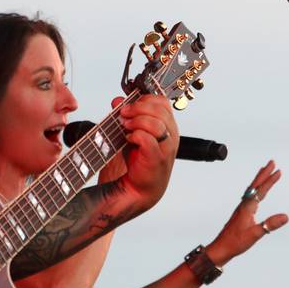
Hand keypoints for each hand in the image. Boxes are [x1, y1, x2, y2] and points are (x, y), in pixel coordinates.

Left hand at [115, 94, 178, 210]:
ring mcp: (166, 147)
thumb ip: (126, 115)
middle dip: (137, 108)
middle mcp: (171, 134)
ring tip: (125, 126)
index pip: (162, 102)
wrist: (138, 187)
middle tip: (123, 114)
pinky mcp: (157, 158)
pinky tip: (128, 139)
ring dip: (137, 121)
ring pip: (156, 123)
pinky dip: (136, 135)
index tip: (127, 106)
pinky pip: (148, 139)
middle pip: (160, 109)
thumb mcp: (131, 132)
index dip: (144, 100)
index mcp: (168, 125)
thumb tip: (117, 100)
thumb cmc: (138, 160)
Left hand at [206, 160, 288, 265]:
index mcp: (247, 208)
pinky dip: (256, 189)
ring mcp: (242, 208)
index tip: (278, 171)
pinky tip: (257, 191)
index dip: (270, 180)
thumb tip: (285, 216)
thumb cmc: (236, 242)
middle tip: (272, 162)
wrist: (222, 247)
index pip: (261, 190)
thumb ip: (270, 225)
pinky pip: (250, 196)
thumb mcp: (255, 234)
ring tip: (265, 171)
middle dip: (264, 173)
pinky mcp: (241, 213)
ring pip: (252, 189)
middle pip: (255, 185)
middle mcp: (244, 205)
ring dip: (259, 179)